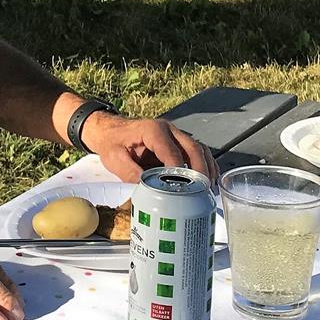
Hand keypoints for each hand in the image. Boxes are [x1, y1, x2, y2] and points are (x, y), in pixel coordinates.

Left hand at [80, 113, 218, 184]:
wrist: (110, 131)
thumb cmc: (112, 143)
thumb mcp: (114, 159)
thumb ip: (130, 172)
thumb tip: (148, 188)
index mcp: (152, 130)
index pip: (171, 151)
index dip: (179, 171)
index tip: (183, 189)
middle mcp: (168, 129)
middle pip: (192, 147)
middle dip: (200, 170)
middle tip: (204, 190)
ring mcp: (175, 134)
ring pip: (198, 148)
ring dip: (206, 167)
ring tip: (209, 188)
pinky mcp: (177, 142)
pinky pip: (196, 151)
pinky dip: (205, 164)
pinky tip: (208, 179)